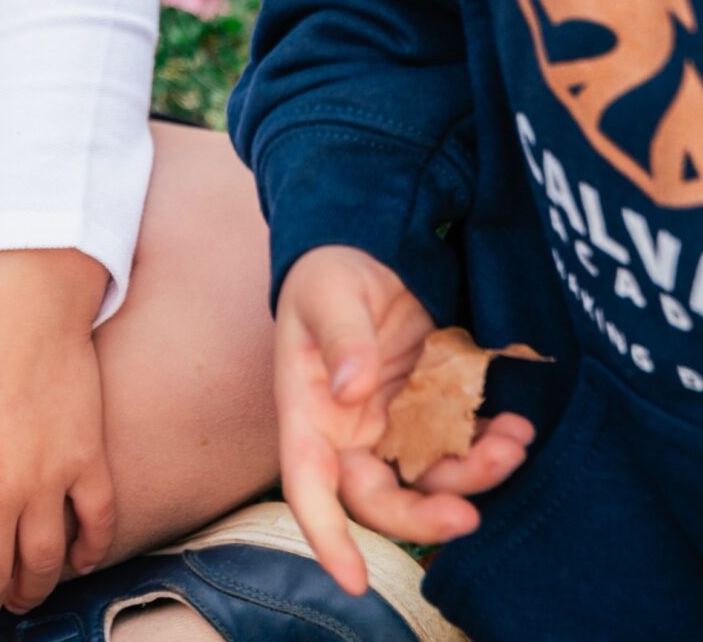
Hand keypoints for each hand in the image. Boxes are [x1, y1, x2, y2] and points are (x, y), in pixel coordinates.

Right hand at [276, 245, 534, 593]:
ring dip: (473, 475)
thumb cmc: (330, 270)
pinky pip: (461, 445)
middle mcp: (350, 434)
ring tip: (512, 442)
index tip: (356, 579)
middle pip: (382, 500)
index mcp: (310, 412)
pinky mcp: (429, 411)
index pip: (309, 487)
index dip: (327, 537)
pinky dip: (489, 445)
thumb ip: (343, 338)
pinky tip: (515, 424)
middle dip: (426, 515)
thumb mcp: (329, 292)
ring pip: (431, 478)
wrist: (366, 244)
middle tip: (470, 514)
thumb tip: (354, 390)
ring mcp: (393, 426)